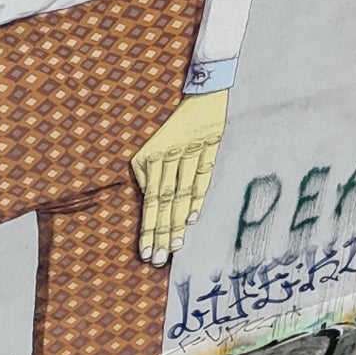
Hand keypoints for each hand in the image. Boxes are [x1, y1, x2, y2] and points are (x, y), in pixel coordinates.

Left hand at [130, 90, 228, 266]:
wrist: (202, 95)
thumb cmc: (174, 127)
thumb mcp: (153, 146)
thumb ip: (147, 173)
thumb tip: (147, 201)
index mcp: (149, 157)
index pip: (149, 200)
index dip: (148, 228)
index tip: (146, 253)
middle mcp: (166, 156)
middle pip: (162, 201)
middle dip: (159, 232)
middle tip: (157, 259)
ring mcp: (188, 152)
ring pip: (180, 193)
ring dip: (177, 221)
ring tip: (174, 247)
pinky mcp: (208, 148)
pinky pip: (201, 177)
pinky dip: (197, 198)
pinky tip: (191, 220)